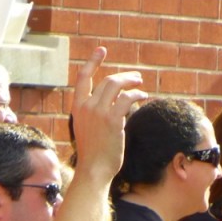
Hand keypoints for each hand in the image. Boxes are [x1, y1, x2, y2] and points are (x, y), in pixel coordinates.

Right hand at [70, 46, 146, 182]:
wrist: (93, 169)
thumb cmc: (94, 155)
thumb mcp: (88, 130)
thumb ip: (96, 116)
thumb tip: (116, 108)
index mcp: (77, 107)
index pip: (83, 78)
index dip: (93, 62)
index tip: (102, 50)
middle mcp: (86, 106)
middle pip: (107, 81)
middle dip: (124, 76)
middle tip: (137, 77)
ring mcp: (98, 112)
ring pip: (116, 85)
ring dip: (131, 81)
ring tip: (141, 83)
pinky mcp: (112, 119)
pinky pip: (127, 99)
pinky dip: (137, 95)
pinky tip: (143, 96)